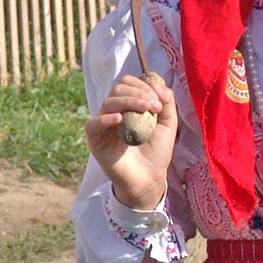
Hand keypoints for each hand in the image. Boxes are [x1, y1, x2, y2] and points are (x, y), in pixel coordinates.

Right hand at [85, 72, 177, 212]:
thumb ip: (167, 102)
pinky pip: (94, 124)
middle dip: (139, 92)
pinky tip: (120, 119)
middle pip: (118, 89)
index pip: (128, 84)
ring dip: (129, 101)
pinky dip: (106, 118)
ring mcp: (103, 126)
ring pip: (109, 102)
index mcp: (128, 106)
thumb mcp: (168, 124)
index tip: (158, 99)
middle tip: (155, 105)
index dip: (143, 85)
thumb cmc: (157, 152)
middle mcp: (114, 112)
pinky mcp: (95, 140)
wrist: (149, 179)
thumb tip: (157, 83)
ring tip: (147, 109)